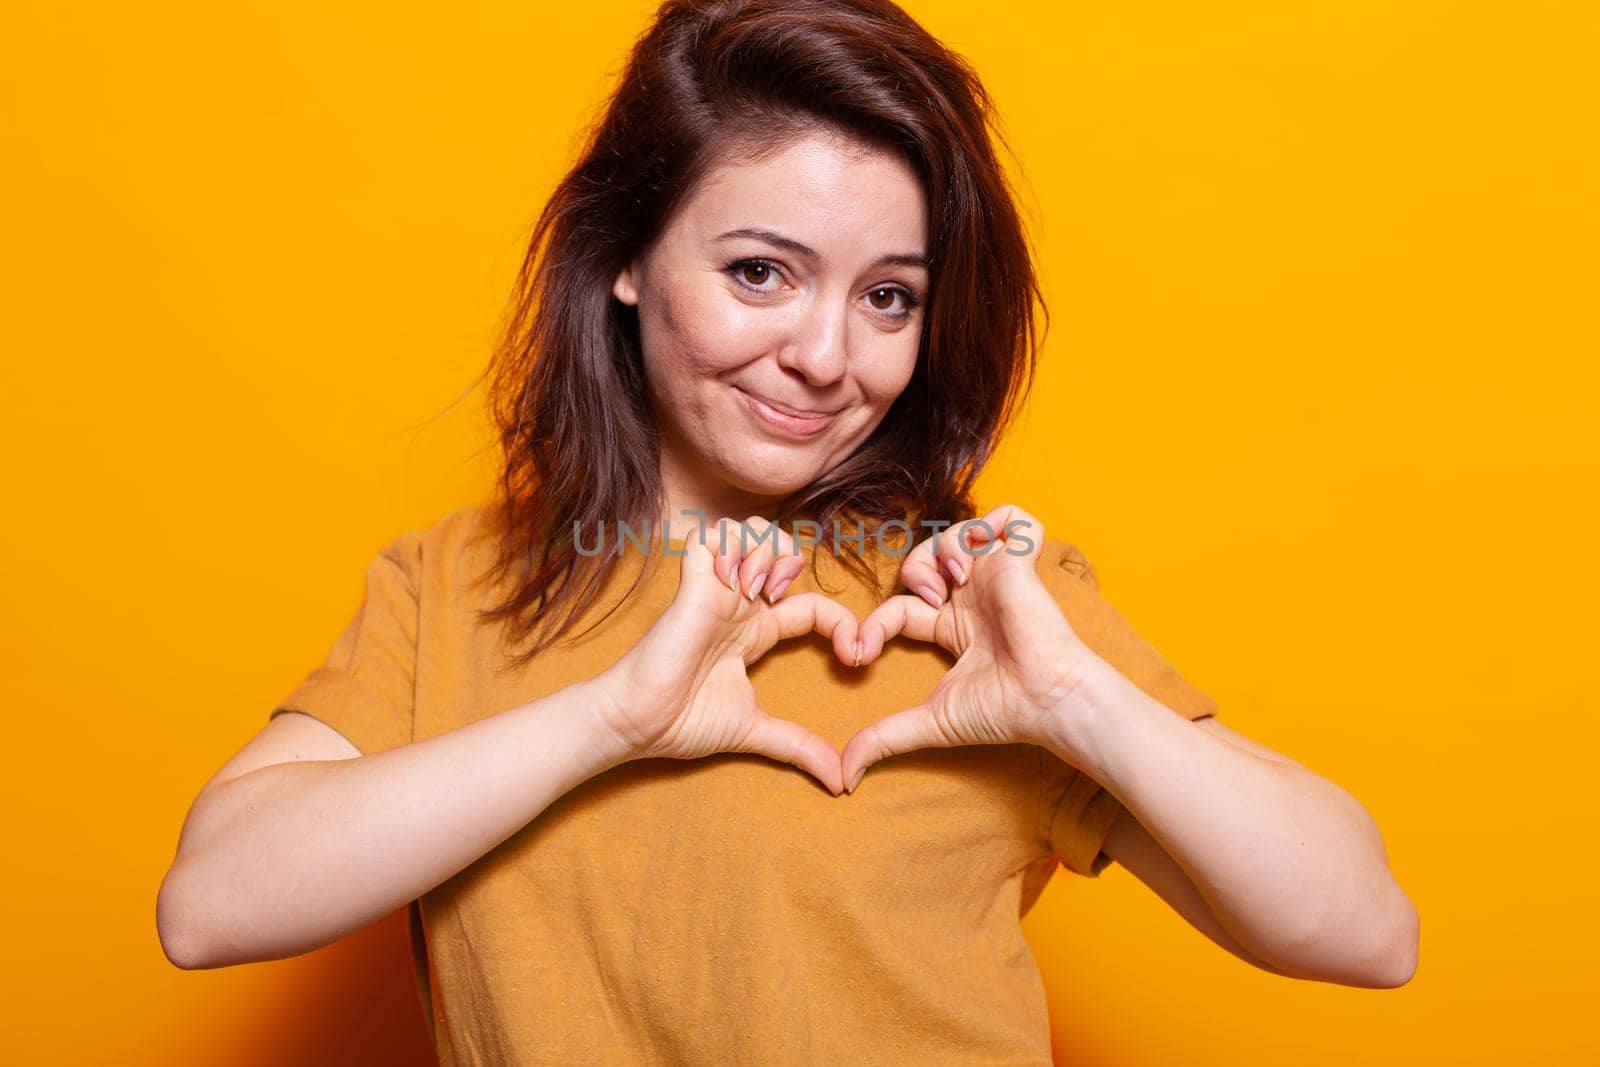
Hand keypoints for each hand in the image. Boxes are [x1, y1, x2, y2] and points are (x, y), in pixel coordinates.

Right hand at [597, 516, 859, 793]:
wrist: (638, 723)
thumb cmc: (682, 723)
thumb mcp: (754, 731)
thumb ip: (797, 747)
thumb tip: (840, 782)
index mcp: (756, 634)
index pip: (813, 607)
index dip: (843, 624)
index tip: (856, 658)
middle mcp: (740, 604)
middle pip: (784, 549)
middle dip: (800, 566)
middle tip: (795, 605)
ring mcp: (716, 589)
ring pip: (752, 531)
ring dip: (768, 552)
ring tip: (761, 591)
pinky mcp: (693, 582)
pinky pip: (714, 534)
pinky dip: (733, 547)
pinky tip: (736, 583)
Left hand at [839, 504, 1096, 792]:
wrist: (1048, 703)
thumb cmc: (1001, 712)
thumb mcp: (929, 721)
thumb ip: (884, 739)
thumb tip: (843, 777)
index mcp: (952, 628)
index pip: (900, 608)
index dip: (874, 626)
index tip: (858, 656)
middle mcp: (974, 598)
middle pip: (926, 558)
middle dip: (910, 570)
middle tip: (922, 598)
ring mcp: (999, 577)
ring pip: (960, 531)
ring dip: (943, 547)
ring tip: (953, 578)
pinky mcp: (1022, 562)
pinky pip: (1016, 516)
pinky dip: (994, 524)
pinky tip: (978, 559)